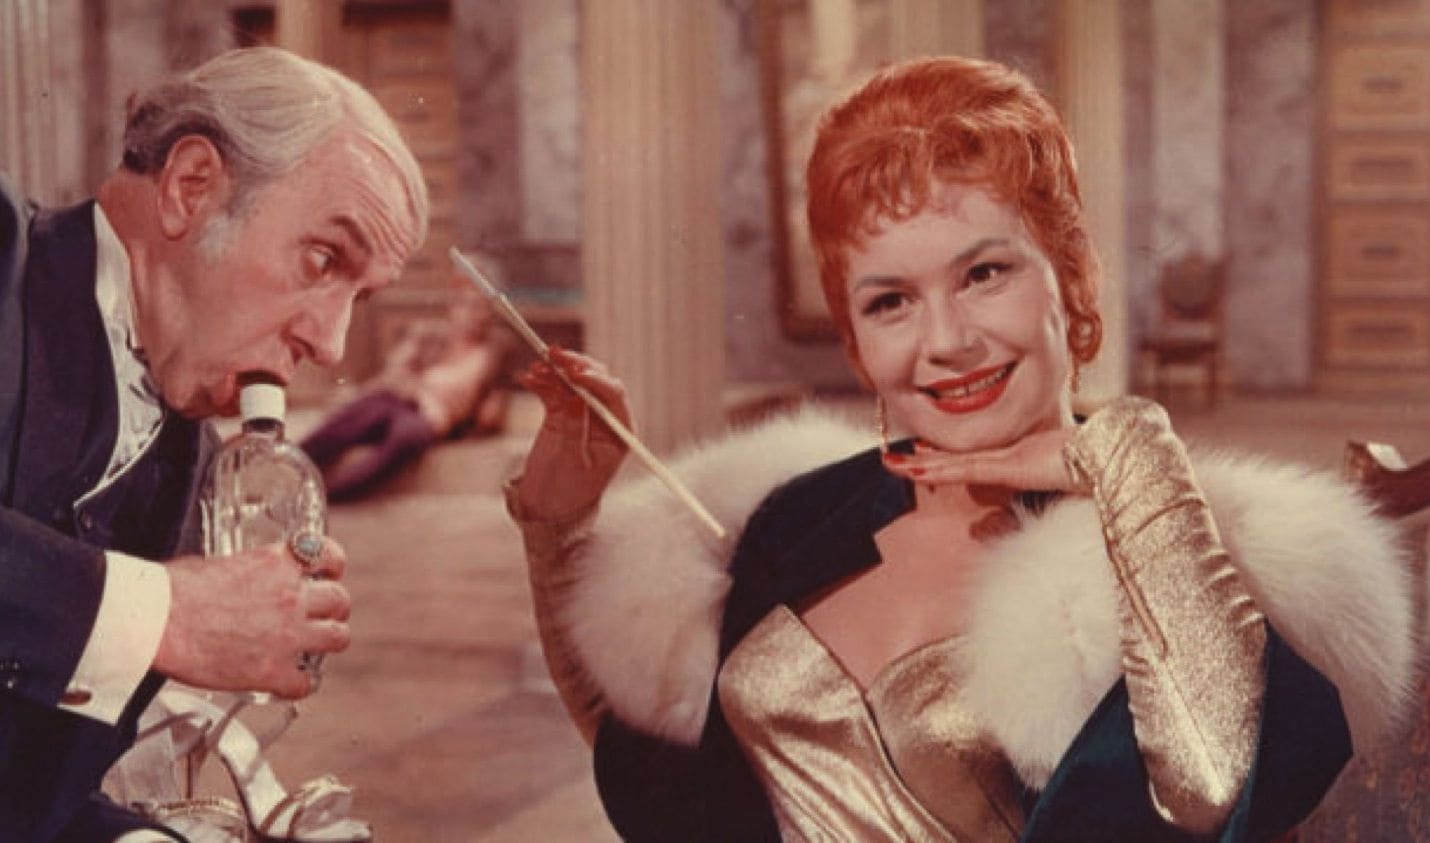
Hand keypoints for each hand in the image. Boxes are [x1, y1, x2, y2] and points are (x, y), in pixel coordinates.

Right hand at [153, 537, 350, 698]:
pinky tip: (288, 682)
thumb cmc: (171, 591)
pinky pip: (306, 683)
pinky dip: (299, 684)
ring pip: (338, 638)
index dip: (333, 566)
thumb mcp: (218, 563)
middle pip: (340, 600)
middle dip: (333, 608)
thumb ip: (246, 572)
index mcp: (277, 564)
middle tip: (321, 615)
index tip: (329, 574)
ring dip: (327, 641)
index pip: (329, 555)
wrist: (153, 621)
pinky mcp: (272, 671)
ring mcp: (287, 635)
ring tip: (314, 646)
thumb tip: (244, 580)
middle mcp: (291, 596)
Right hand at [514, 346, 632, 519]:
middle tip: (553, 355)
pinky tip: (527, 379)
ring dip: (554, 372)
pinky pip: (554, 391)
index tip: (574, 373)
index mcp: (618, 433)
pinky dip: (542, 383)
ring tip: (535, 368)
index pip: (613, 395)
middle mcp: (605, 420)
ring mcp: (582, 415)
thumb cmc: (564, 492)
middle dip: (575, 366)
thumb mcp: (570, 461)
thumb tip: (575, 397)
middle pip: (595, 381)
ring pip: (573, 382)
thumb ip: (573, 427)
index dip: (594, 379)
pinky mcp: (561, 414)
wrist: (544, 507)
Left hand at [880, 427, 1088, 493]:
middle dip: (924, 460)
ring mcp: (1008, 458)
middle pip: (958, 459)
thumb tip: (1046, 504)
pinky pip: (968, 468)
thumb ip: (1056, 488)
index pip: (974, 461)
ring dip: (922, 465)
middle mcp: (1009, 456)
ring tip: (892, 463)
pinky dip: (941, 470)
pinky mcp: (1011, 465)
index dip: (945, 458)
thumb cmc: (1102, 469)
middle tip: (893, 459)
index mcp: (1020, 460)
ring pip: (956, 462)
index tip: (921, 454)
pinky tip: (919, 471)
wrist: (1119, 454)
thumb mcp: (1072, 484)